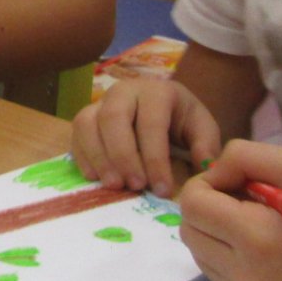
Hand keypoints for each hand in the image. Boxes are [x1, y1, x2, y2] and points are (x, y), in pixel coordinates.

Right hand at [69, 78, 222, 198]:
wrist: (160, 106)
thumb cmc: (181, 120)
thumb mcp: (201, 128)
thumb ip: (206, 146)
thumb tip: (205, 168)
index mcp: (156, 91)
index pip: (151, 124)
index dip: (155, 159)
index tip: (162, 190)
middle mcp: (124, 91)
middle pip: (113, 119)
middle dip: (123, 156)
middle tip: (135, 186)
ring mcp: (100, 102)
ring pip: (88, 124)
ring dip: (99, 157)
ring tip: (114, 185)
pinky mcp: (85, 117)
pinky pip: (76, 135)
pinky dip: (83, 157)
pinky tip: (97, 178)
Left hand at [178, 141, 281, 280]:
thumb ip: (243, 156)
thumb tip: (208, 171)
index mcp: (257, 236)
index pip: (192, 204)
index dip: (206, 184)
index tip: (235, 183)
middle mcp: (244, 273)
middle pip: (188, 228)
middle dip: (207, 207)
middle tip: (242, 201)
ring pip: (195, 250)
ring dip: (211, 230)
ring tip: (250, 223)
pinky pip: (210, 271)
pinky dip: (221, 253)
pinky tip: (253, 246)